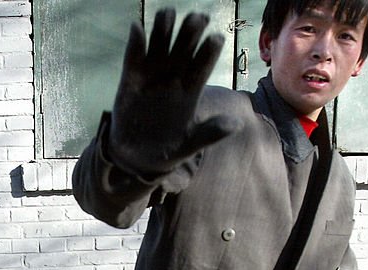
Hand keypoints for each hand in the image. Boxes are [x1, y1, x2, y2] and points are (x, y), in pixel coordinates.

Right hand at [108, 9, 237, 177]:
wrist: (136, 157)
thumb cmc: (166, 151)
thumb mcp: (188, 146)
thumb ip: (209, 134)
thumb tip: (236, 124)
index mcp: (191, 90)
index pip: (204, 64)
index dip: (210, 50)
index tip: (216, 39)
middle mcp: (173, 76)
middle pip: (185, 46)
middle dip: (191, 31)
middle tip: (197, 18)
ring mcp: (152, 75)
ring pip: (160, 44)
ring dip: (164, 27)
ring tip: (167, 14)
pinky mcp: (131, 78)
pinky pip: (133, 56)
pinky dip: (135, 42)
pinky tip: (137, 28)